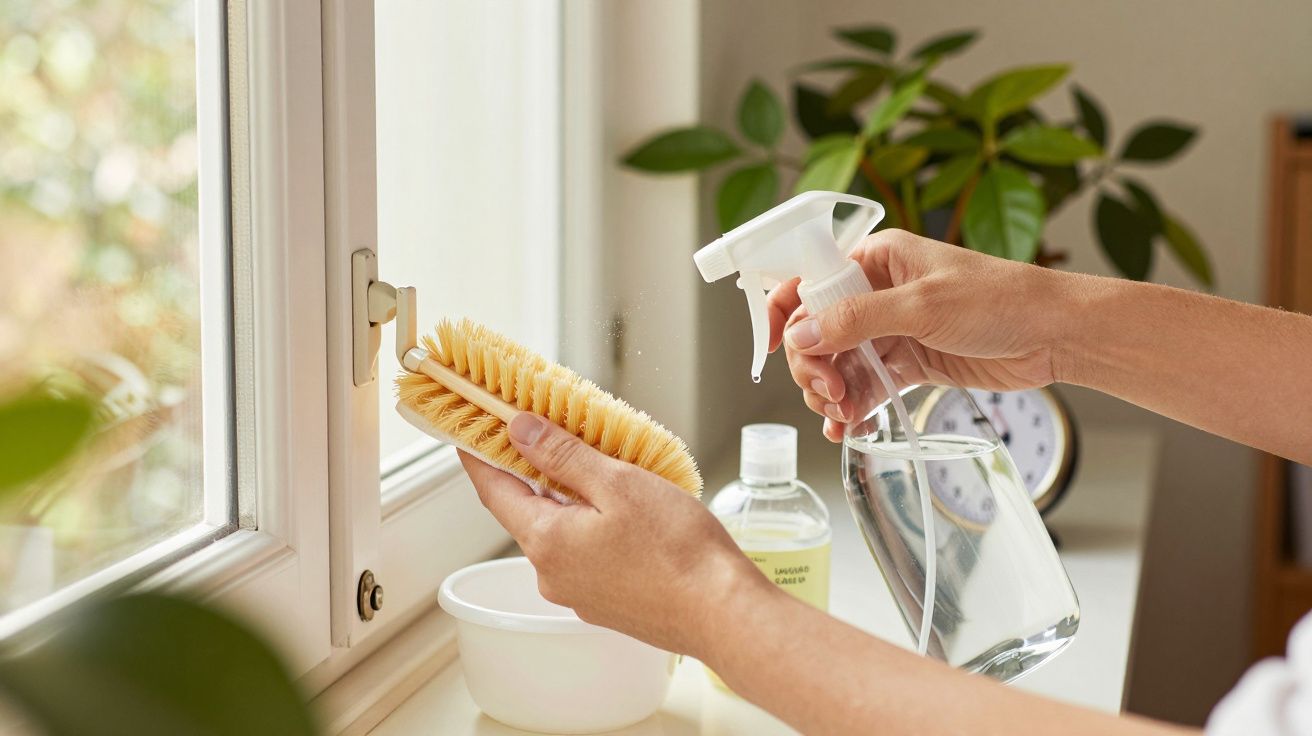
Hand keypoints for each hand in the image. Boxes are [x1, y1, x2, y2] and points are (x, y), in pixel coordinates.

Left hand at [458, 413, 773, 655]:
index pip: (493, 489)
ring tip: (602, 469)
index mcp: (546, 541)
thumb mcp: (618, 484)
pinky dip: (591, 527)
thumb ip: (563, 456)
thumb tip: (519, 432)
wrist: (722, 614)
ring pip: (559, 532)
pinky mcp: (605, 603)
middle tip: (548, 433)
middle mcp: (551, 574)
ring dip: (569, 500)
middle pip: (527, 510)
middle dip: (534, 472)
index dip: (479, 455)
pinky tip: (624, 512)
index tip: (470, 430)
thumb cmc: (677, 550)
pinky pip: (584, 554)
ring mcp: (577, 593)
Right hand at [766, 229, 1073, 441]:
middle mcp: (877, 292)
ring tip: (844, 416)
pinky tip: (851, 428)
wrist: (1054, 335)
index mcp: (876, 259)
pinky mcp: (909, 362)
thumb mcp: (923, 306)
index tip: (773, 348)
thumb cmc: (1001, 300)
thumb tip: (804, 333)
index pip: (809, 281)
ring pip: (837, 364)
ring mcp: (891, 330)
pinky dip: (854, 408)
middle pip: (816, 331)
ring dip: (831, 393)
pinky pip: (866, 386)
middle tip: (830, 393)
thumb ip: (858, 319)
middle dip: (814, 366)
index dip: (784, 313)